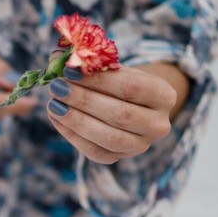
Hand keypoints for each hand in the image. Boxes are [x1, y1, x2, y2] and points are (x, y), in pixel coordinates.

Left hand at [44, 64, 182, 164]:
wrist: (131, 106)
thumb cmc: (120, 82)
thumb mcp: (113, 68)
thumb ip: (89, 63)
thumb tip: (56, 58)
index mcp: (164, 95)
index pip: (130, 88)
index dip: (98, 80)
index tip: (70, 71)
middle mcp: (158, 125)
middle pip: (119, 114)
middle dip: (84, 100)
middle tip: (57, 87)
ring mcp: (140, 146)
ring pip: (107, 137)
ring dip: (76, 120)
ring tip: (53, 103)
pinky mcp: (118, 158)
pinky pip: (94, 151)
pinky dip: (72, 135)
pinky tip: (56, 117)